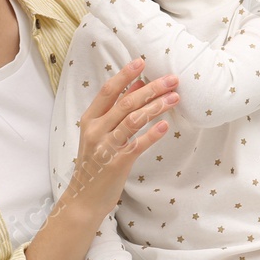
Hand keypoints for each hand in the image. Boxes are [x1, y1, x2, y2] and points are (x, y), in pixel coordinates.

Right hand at [62, 59, 178, 219]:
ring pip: (133, 120)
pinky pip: (137, 145)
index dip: (125, 74)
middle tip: (172, 79)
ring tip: (175, 97)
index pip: (108, 91)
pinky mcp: (117, 163)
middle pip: (126, 102)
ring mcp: (105, 147)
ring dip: (156, 106)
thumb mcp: (100, 133)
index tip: (142, 62)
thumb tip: (137, 84)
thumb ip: (116, 109)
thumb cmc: (96, 162)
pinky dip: (152, 134)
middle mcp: (96, 130)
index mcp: (89, 119)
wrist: (85, 198)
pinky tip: (165, 125)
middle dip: (151, 88)